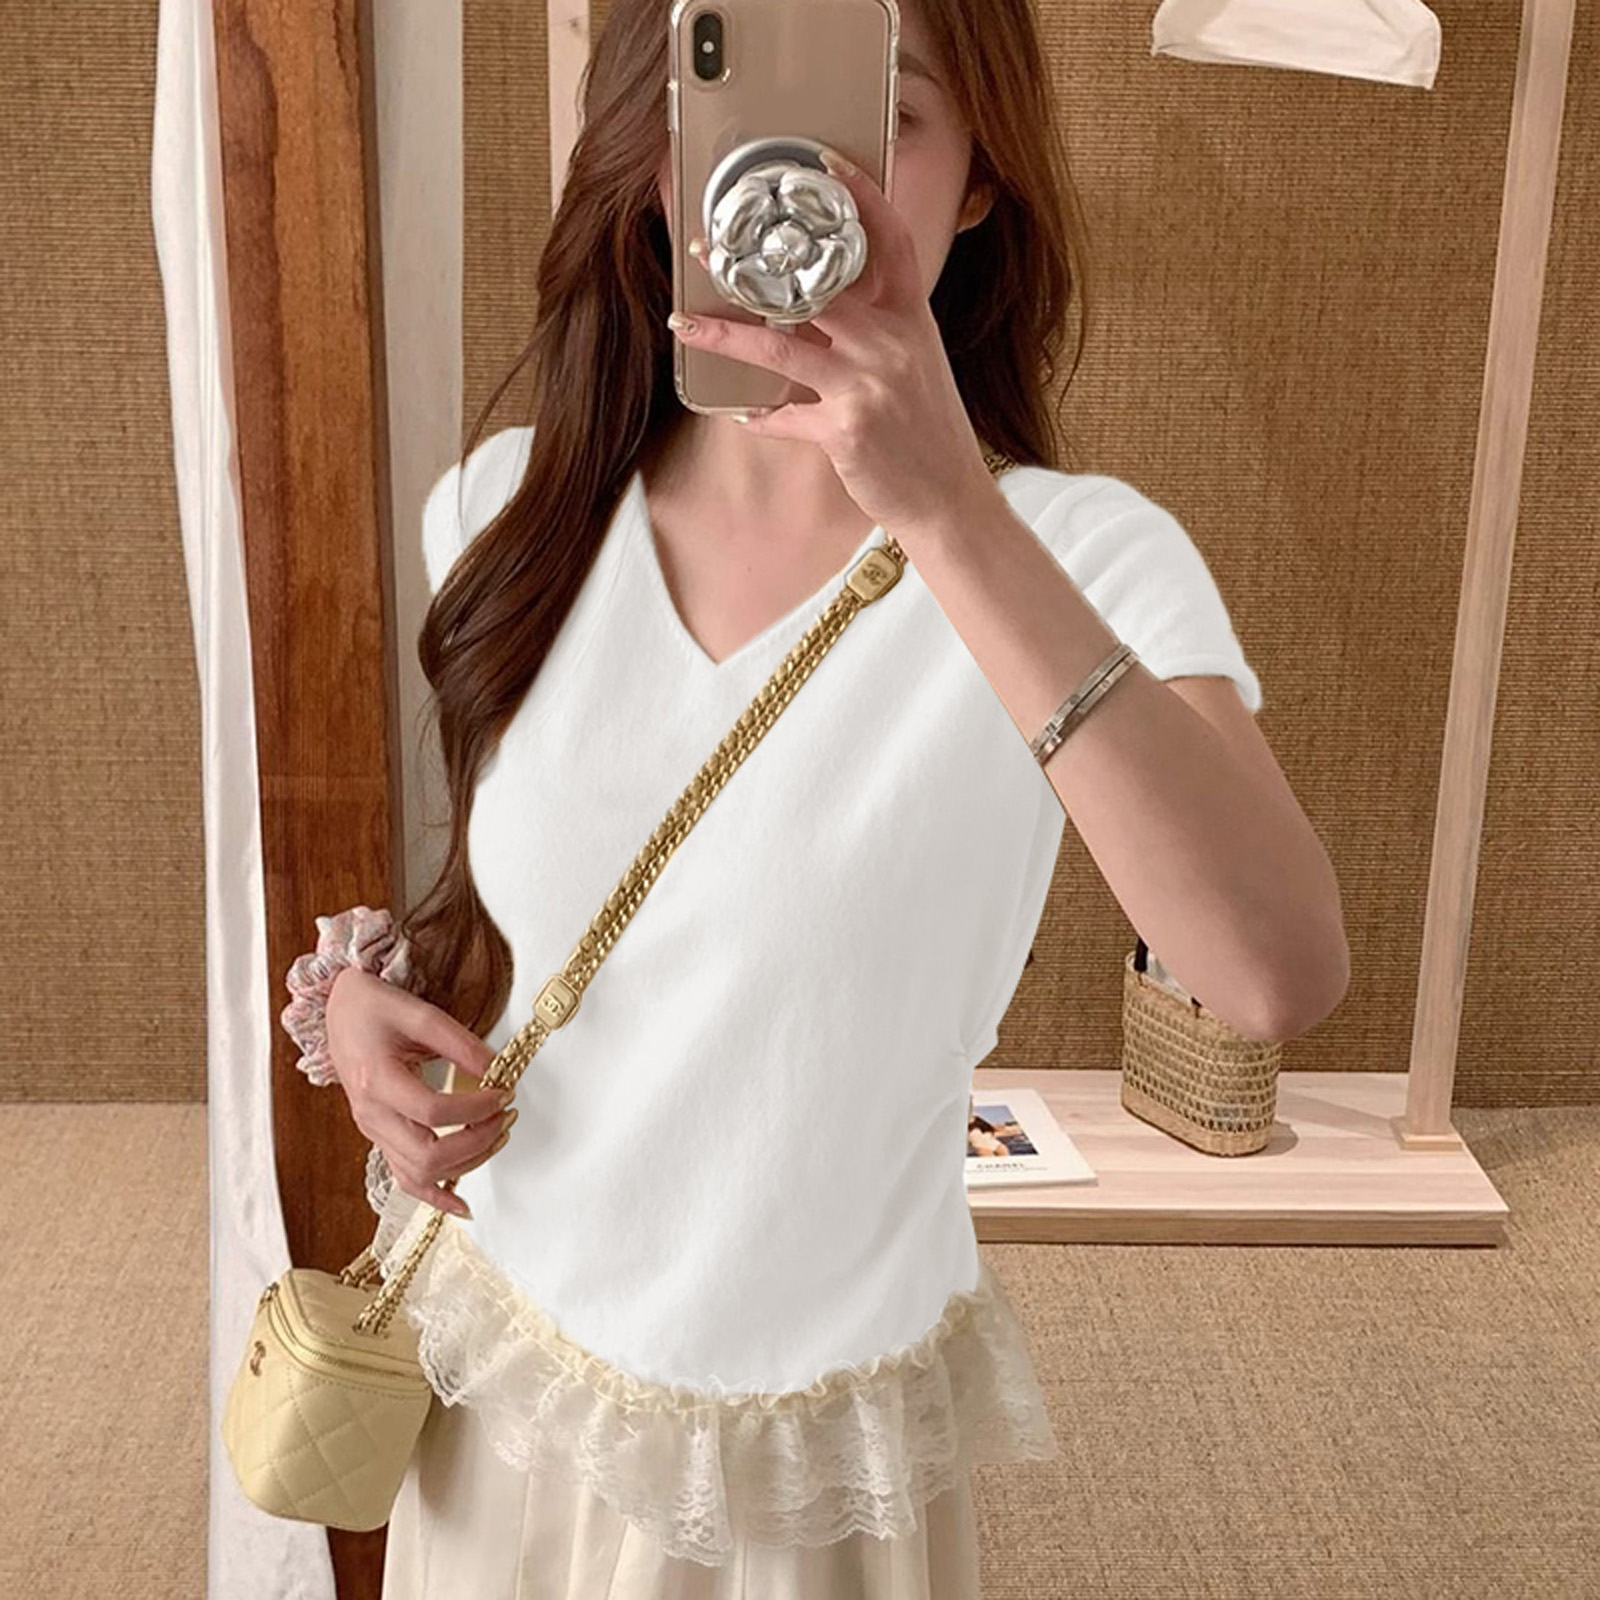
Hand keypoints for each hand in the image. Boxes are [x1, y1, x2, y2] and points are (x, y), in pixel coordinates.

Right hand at [326, 966, 514, 1220]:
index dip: (476, 1109)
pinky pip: (404, 1178)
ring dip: (465, 1164)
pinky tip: (462, 1206)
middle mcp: (370, 1114)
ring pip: (418, 1174)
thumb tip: (498, 1072)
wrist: (340, 1010)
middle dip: (477, 1142)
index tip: (504, 1092)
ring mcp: (372, 1131)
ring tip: (498, 1136)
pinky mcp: (378, 1136)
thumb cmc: (375, 1007)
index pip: (433, 1112)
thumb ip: (461, 1044)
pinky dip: (435, 1195)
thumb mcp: (420, 1013)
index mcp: (376, 1081)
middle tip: (505, 1116)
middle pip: (426, 1155)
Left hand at [670, 147, 1001, 541]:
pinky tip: (743, 416)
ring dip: (723, 337)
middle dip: (753, 268)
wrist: (949, 498)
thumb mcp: (915, 366)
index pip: (889, 240)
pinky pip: (784, 417)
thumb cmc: (928, 432)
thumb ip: (873, 332)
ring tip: (684, 324)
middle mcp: (890, 343)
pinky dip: (760, 418)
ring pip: (779, 348)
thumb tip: (813, 311)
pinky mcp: (846, 430)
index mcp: (911, 319)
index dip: (859, 196)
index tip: (825, 163)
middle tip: (707, 250)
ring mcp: (867, 385)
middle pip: (812, 287)